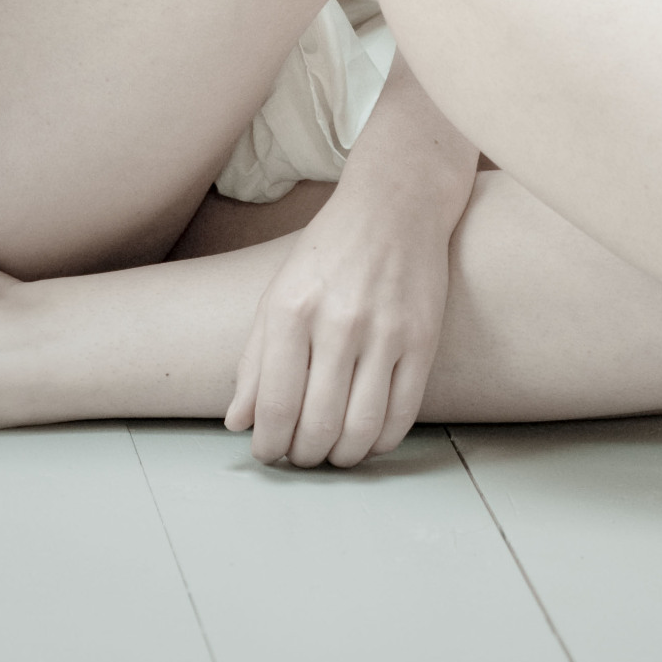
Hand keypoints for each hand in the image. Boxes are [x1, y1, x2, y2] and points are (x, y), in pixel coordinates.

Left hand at [224, 176, 454, 466]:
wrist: (395, 204)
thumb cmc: (330, 251)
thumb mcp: (279, 293)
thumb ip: (255, 360)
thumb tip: (238, 423)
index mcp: (292, 308)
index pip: (275, 406)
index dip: (268, 444)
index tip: (268, 451)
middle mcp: (338, 320)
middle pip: (317, 425)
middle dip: (303, 455)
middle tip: (300, 454)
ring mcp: (385, 331)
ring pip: (360, 429)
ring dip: (342, 457)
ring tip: (332, 451)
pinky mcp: (423, 338)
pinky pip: (402, 415)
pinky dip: (380, 442)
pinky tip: (367, 437)